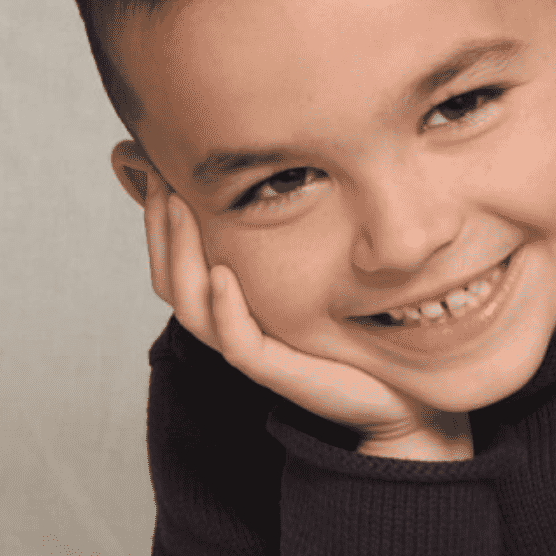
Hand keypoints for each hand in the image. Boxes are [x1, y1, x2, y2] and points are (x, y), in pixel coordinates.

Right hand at [141, 172, 473, 461]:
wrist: (399, 390)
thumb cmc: (359, 328)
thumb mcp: (322, 268)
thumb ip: (294, 231)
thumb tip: (277, 172)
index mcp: (234, 303)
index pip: (175, 261)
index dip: (159, 219)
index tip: (155, 166)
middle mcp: (233, 325)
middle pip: (171, 280)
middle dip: (160, 227)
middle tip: (161, 176)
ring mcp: (252, 350)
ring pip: (192, 307)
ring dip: (182, 256)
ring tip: (180, 209)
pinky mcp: (279, 372)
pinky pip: (237, 342)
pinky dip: (225, 308)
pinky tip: (222, 273)